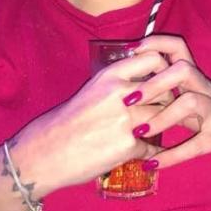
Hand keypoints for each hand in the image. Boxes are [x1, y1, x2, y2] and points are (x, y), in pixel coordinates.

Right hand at [17, 50, 170, 194]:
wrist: (46, 152)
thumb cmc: (69, 120)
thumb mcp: (93, 89)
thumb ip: (120, 81)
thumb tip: (151, 79)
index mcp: (110, 76)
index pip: (154, 58)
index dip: (163, 70)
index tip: (161, 80)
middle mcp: (120, 94)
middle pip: (164, 91)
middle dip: (165, 102)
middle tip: (160, 110)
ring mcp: (125, 120)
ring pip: (161, 118)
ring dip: (159, 126)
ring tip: (149, 131)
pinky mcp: (127, 146)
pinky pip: (151, 146)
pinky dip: (147, 151)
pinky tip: (139, 151)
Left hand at [128, 35, 210, 168]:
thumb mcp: (195, 98)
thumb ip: (170, 93)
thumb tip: (130, 92)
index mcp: (197, 78)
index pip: (179, 49)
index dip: (157, 44)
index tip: (133, 49)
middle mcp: (207, 89)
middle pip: (183, 70)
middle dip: (155, 82)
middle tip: (129, 99)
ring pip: (191, 102)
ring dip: (162, 117)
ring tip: (139, 132)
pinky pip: (196, 145)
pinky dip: (172, 155)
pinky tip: (152, 164)